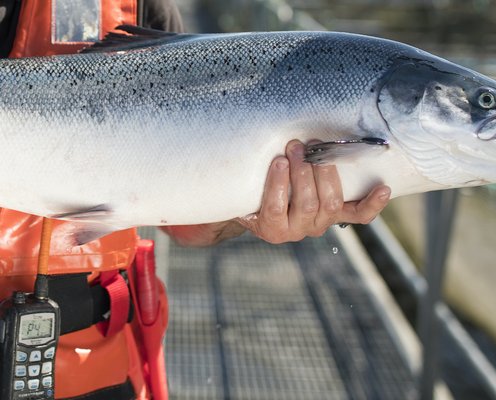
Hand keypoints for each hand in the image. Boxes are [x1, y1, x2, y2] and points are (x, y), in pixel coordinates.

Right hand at [162, 140, 390, 246]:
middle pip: (306, 206)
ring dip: (327, 175)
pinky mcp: (337, 212)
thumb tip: (110, 202)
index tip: (279, 159)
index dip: (279, 188)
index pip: (275, 213)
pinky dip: (372, 204)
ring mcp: (319, 221)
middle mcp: (297, 229)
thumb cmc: (244, 188)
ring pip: (329, 205)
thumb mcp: (225, 188)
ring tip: (318, 150)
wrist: (265, 201)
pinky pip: (357, 215)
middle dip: (304, 173)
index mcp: (269, 227)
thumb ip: (201, 185)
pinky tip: (384, 188)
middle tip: (298, 145)